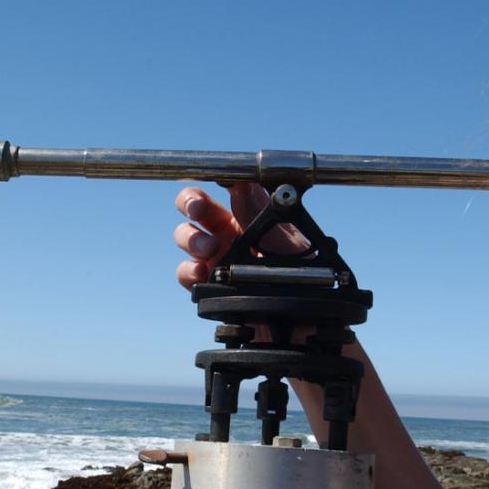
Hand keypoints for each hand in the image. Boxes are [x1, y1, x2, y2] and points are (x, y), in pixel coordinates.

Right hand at [173, 184, 307, 289]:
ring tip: (209, 249)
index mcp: (250, 214)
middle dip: (190, 201)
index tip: (208, 173)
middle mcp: (229, 231)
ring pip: (186, 235)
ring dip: (191, 238)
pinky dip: (187, 270)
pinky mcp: (208, 283)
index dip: (215, 176)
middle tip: (196, 208)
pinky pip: (186, 272)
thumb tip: (242, 182)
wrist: (299, 314)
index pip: (228, 186)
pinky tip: (200, 272)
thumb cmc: (303, 274)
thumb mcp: (287, 241)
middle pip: (196, 205)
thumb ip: (261, 214)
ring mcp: (216, 256)